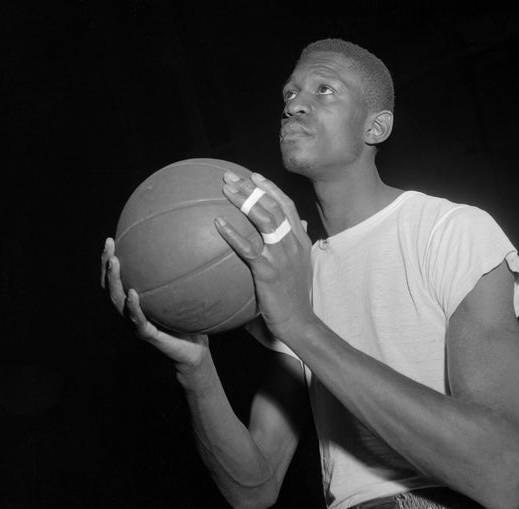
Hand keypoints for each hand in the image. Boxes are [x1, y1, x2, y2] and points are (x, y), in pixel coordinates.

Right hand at [100, 237, 208, 367]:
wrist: (195, 352)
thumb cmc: (191, 321)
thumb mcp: (189, 294)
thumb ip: (187, 275)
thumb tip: (197, 244)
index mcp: (137, 300)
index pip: (119, 277)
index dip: (111, 259)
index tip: (112, 238)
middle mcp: (132, 310)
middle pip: (111, 285)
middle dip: (107, 264)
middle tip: (109, 244)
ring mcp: (136, 323)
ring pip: (117, 301)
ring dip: (114, 280)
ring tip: (114, 262)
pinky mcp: (146, 334)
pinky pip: (136, 319)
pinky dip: (132, 306)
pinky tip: (132, 293)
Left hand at [215, 172, 313, 339]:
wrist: (299, 322)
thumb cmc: (295, 297)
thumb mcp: (300, 267)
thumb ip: (296, 245)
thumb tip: (300, 226)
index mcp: (300, 240)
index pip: (286, 206)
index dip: (270, 189)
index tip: (254, 176)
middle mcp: (293, 242)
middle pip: (273, 206)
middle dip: (251, 187)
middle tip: (230, 176)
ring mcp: (282, 255)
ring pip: (264, 219)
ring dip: (244, 201)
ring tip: (225, 190)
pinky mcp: (269, 270)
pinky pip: (248, 247)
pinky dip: (233, 233)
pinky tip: (217, 224)